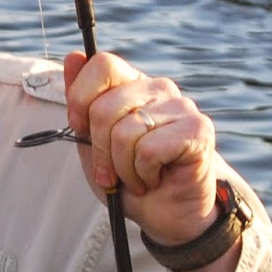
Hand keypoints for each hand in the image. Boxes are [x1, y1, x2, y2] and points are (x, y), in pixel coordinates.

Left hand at [63, 50, 232, 269]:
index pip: (102, 64)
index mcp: (132, 85)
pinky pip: (149, 150)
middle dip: (99, 150)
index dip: (81, 98)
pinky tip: (155, 177)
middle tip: (111, 172)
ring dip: (122, 168)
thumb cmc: (130, 179)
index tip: (80, 129)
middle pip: (105, 107)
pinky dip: (143, 174)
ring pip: (125, 132)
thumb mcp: (92, 144)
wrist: (165, 215)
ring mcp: (181, 106)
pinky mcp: (198, 130)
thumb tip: (73, 56)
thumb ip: (81, 104)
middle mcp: (158, 88)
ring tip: (137, 177)